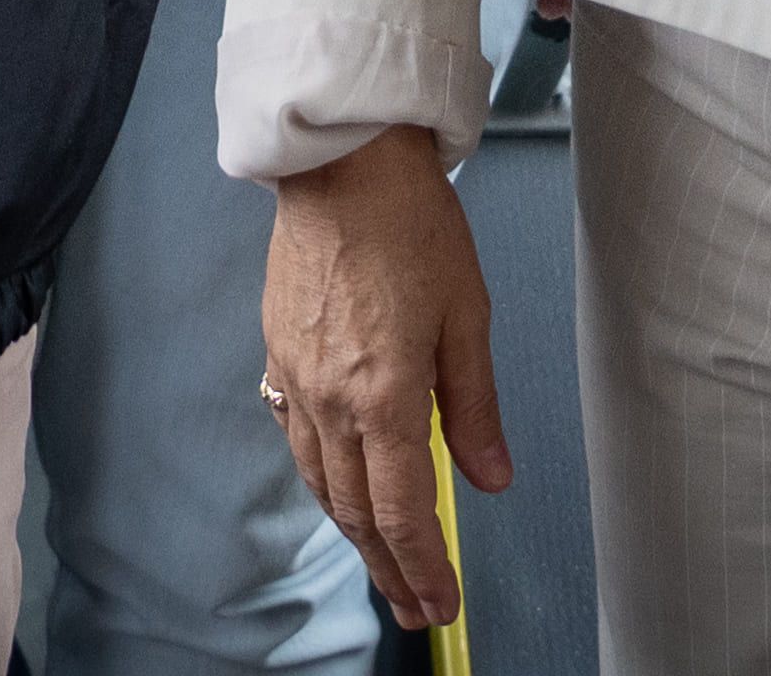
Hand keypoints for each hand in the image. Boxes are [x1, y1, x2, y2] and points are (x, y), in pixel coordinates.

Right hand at [262, 128, 507, 622]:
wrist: (342, 163)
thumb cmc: (408, 222)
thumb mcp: (468, 316)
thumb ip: (475, 408)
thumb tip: (490, 477)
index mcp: (384, 396)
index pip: (405, 513)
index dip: (425, 569)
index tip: (441, 603)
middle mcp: (333, 399)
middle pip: (358, 514)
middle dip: (391, 572)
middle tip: (415, 608)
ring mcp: (298, 379)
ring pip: (321, 484)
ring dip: (354, 535)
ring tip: (383, 564)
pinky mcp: (280, 355)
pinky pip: (296, 441)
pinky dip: (321, 481)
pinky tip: (336, 486)